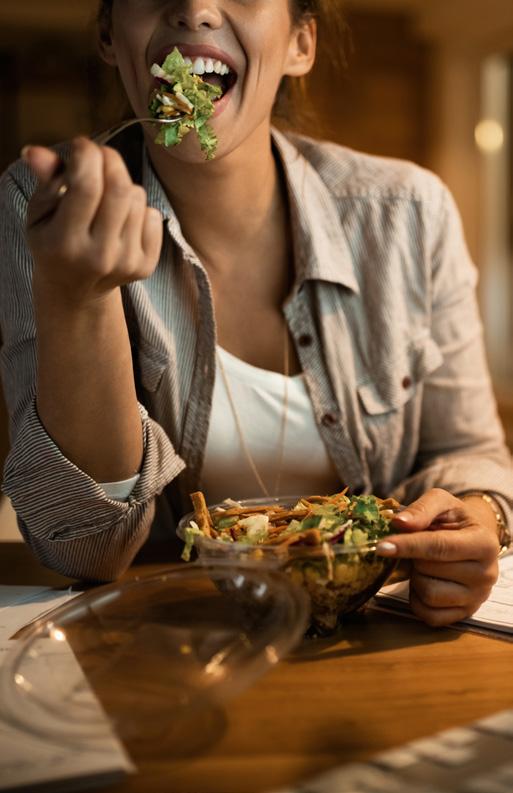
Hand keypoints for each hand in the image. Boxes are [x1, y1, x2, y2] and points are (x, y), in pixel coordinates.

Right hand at [23, 137, 162, 305]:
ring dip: (122, 185)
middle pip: (119, 189)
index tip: (81, 145)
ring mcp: (125, 263)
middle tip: (99, 157)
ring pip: (137, 198)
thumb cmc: (53, 241)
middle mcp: (98, 256)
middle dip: (110, 160)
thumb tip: (35, 151)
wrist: (75, 289)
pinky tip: (120, 220)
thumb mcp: (40, 213)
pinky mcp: (145, 266)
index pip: (86, 187)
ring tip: (104, 199)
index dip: (87, 155)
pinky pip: (153, 216)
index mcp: (64, 243)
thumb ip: (45, 181)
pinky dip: (139, 208)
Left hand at [377, 488, 499, 625]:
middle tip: (420, 547)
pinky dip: (418, 599)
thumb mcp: (442, 503)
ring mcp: (477, 598)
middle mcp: (486, 574)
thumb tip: (399, 523)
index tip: (382, 546)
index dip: (408, 546)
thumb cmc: (455, 520)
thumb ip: (421, 509)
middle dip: (414, 557)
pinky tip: (427, 581)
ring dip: (417, 578)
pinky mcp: (464, 615)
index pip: (439, 547)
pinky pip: (428, 615)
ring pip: (428, 594)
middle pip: (429, 570)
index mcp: (484, 543)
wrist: (472, 539)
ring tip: (426, 564)